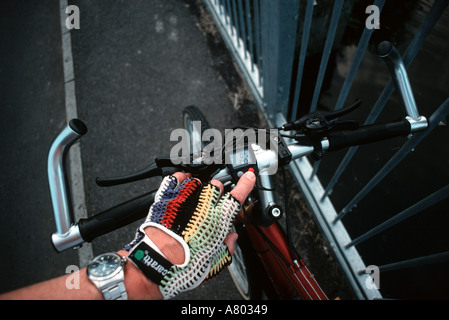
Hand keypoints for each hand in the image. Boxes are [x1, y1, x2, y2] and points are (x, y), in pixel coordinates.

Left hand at [123, 170, 255, 298]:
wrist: (158, 264)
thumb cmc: (184, 266)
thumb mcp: (214, 263)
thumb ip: (227, 248)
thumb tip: (232, 238)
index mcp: (218, 222)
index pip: (237, 197)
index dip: (245, 185)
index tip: (248, 177)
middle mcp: (203, 207)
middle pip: (217, 186)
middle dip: (217, 193)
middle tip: (211, 204)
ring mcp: (185, 200)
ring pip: (198, 181)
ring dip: (199, 187)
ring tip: (194, 199)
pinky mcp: (167, 198)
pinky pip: (176, 179)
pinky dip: (181, 178)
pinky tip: (182, 182)